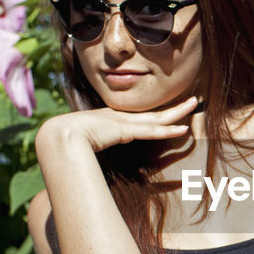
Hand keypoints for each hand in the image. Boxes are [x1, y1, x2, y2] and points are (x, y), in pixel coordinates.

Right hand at [37, 95, 196, 153]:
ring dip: (178, 113)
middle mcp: (123, 118)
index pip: (143, 117)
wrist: (60, 135)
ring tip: (194, 104)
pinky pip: (151, 131)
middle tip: (193, 100)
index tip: (173, 111)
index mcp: (115, 120)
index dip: (160, 114)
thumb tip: (105, 153)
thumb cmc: (69, 141)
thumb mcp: (89, 142)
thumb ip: (99, 145)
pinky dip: (167, 130)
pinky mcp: (126, 130)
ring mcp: (125, 123)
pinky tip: (182, 129)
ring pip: (158, 118)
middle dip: (176, 107)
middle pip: (156, 113)